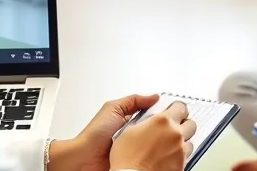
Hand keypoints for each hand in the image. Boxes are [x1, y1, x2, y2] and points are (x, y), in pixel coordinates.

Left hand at [46, 93, 160, 170]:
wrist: (85, 158)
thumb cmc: (94, 135)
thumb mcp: (113, 108)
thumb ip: (132, 100)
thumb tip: (153, 96)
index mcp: (130, 119)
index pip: (152, 114)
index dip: (162, 112)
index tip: (172, 110)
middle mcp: (134, 134)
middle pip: (156, 128)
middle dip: (161, 127)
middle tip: (165, 125)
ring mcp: (135, 148)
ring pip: (155, 143)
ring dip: (157, 141)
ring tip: (158, 138)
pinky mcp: (136, 160)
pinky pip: (149, 156)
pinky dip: (151, 154)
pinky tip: (152, 151)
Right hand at [110, 100, 196, 170]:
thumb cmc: (127, 158)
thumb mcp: (129, 130)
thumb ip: (145, 121)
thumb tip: (150, 120)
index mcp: (163, 121)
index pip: (180, 107)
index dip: (177, 108)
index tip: (174, 109)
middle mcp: (175, 134)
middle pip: (190, 123)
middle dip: (183, 123)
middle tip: (173, 126)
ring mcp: (181, 150)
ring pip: (189, 141)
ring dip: (182, 140)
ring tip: (169, 144)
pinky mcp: (182, 164)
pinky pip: (186, 156)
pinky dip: (179, 154)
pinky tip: (168, 156)